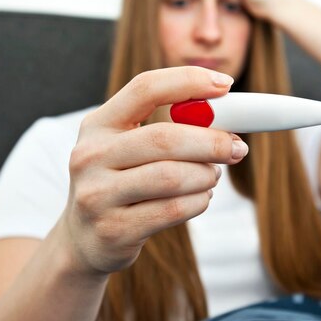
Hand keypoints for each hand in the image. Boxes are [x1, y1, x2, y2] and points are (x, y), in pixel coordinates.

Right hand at [58, 67, 248, 275]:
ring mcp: (97, 195)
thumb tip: (227, 116)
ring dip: (206, 175)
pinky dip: (198, 201)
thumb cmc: (120, 183)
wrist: (84, 239)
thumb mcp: (128, 147)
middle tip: (237, 148)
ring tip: (211, 176)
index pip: (145, 88)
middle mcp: (91, 156)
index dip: (189, 82)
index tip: (226, 84)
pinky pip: (173, 209)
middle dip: (212, 141)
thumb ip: (167, 127)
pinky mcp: (113, 229)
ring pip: (173, 177)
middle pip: (165, 137)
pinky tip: (199, 198)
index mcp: (98, 124)